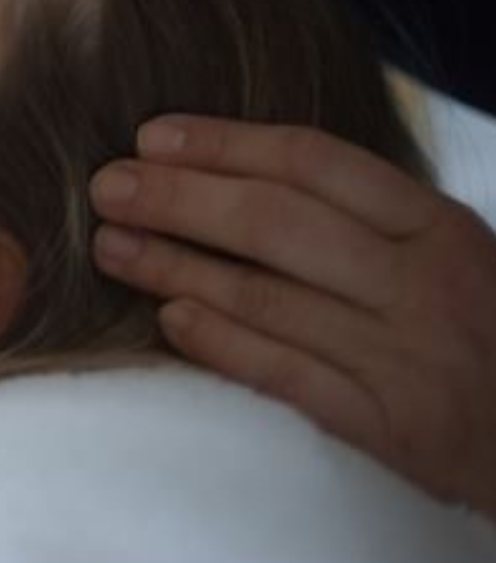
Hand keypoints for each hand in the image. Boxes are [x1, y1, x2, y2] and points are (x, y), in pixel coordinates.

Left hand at [89, 114, 495, 516]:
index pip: (313, 162)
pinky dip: (219, 343)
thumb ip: (358, 218)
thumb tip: (224, 170)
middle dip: (178, 199)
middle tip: (106, 186)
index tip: (148, 136)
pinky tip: (167, 318)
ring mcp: (411, 359)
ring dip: (174, 266)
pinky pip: (286, 375)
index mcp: (437, 226)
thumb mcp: (441, 256)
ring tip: (109, 246)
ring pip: (267, 298)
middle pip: (276, 223)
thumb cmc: (471, 332)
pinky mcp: (392, 429)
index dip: (222, 143)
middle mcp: (426, 285)